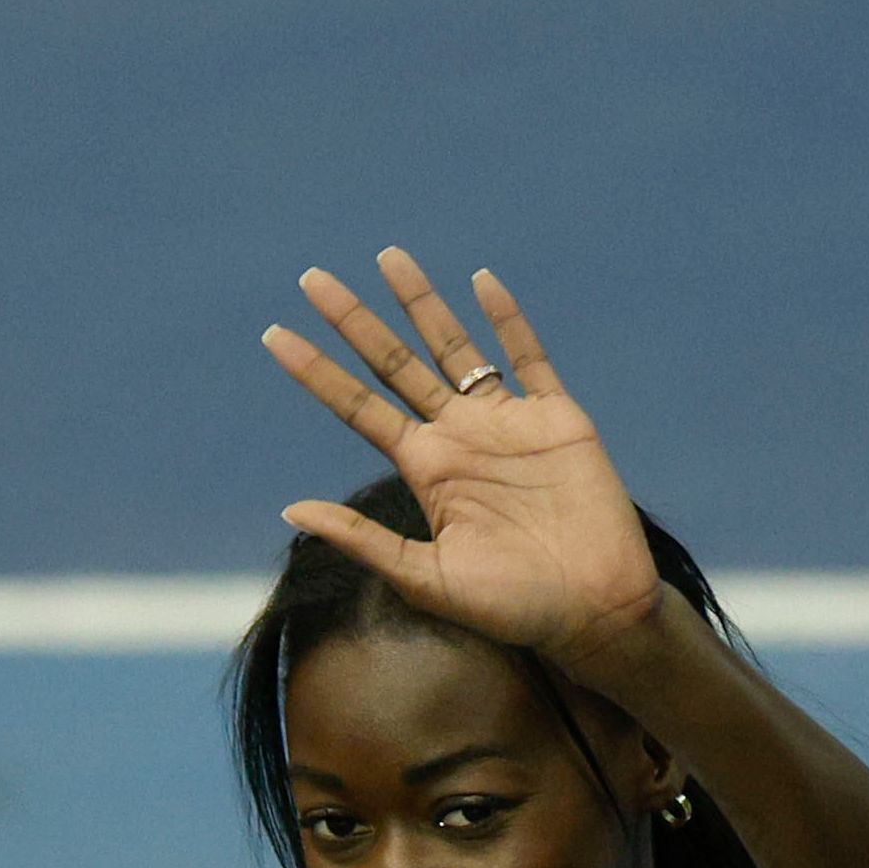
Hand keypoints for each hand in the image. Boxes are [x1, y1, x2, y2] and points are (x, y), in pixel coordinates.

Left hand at [264, 249, 661, 663]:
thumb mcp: (426, 577)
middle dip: (354, 320)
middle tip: (311, 277)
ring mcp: (507, 423)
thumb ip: (362, 540)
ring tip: (387, 257)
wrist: (594, 611)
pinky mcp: (557, 419)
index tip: (274, 334)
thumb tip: (290, 509)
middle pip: (394, 363)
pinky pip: (530, 358)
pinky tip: (481, 281)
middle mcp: (458, 437)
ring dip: (422, 304)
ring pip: (455, 347)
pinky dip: (507, 319)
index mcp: (425, 470)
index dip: (317, 371)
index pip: (357, 407)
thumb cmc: (511, 607)